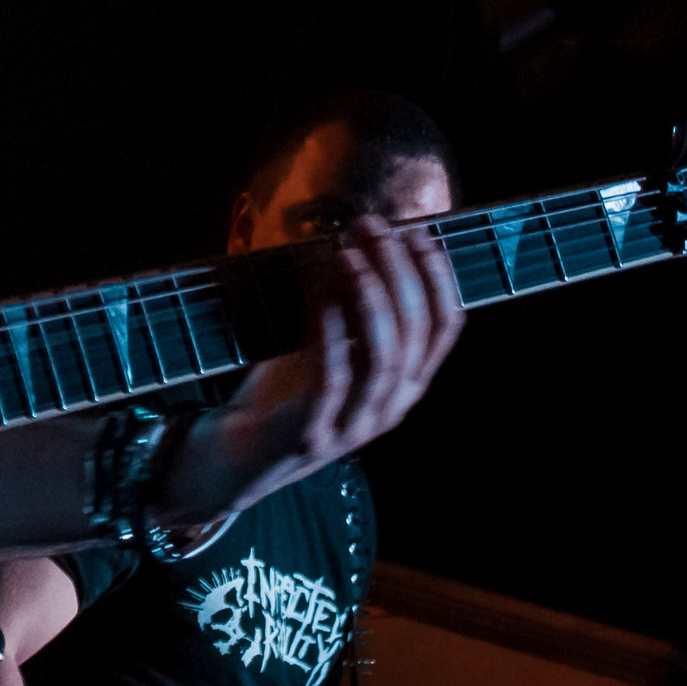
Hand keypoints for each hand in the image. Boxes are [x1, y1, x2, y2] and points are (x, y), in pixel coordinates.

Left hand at [160, 216, 463, 522]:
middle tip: (371, 229)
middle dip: (398, 271)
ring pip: (383, 357)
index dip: (437, 275)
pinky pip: (332, 378)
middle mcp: (392, 407)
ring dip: (369, 297)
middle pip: (414, 333)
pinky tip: (320, 291)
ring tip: (348, 254)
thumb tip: (361, 239)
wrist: (241, 457)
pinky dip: (330, 330)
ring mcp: (355, 425)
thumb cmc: (290, 389)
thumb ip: (354, 307)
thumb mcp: (336, 346)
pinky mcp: (313, 434)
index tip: (417, 231)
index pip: (445, 326)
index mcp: (406, 384)